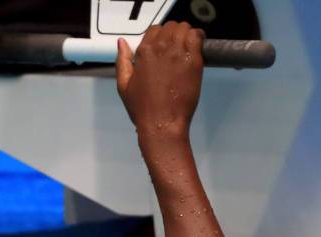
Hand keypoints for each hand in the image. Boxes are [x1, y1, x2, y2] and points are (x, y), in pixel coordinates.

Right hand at [116, 22, 204, 137]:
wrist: (162, 124)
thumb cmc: (143, 110)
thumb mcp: (124, 86)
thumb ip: (122, 61)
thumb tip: (122, 43)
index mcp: (143, 52)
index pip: (155, 29)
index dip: (162, 38)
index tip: (166, 49)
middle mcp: (160, 48)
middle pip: (171, 27)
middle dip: (175, 35)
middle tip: (178, 50)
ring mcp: (178, 53)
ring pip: (185, 28)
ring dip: (187, 35)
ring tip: (188, 49)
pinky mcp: (193, 61)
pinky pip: (197, 37)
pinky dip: (198, 38)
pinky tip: (198, 48)